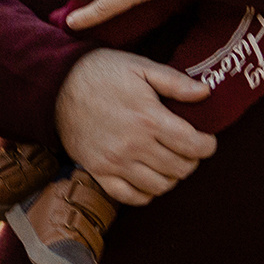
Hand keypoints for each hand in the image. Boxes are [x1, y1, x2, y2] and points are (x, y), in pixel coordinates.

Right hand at [54, 47, 214, 205]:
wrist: (55, 84)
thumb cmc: (101, 71)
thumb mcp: (140, 66)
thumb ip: (175, 81)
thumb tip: (205, 93)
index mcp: (149, 119)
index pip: (194, 146)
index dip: (208, 146)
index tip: (207, 140)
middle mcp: (134, 145)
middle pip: (180, 169)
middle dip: (191, 160)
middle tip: (188, 149)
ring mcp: (115, 162)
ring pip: (159, 186)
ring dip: (171, 177)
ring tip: (169, 161)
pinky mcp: (98, 171)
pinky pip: (131, 197)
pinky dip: (145, 192)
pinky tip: (147, 176)